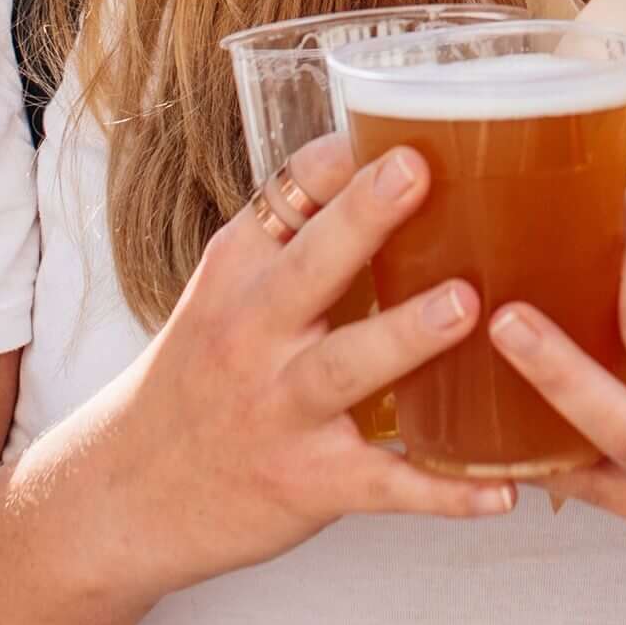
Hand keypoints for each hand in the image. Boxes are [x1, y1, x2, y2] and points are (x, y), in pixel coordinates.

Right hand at [29, 135, 515, 591]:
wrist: (123, 497)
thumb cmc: (194, 383)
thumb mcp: (221, 297)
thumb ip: (291, 243)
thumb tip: (381, 168)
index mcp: (237, 276)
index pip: (286, 198)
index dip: (342, 160)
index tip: (399, 127)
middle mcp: (252, 336)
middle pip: (310, 269)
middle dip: (363, 220)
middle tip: (417, 171)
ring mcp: (279, 411)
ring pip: (345, 368)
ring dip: (405, 335)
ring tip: (464, 306)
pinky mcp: (308, 483)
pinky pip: (384, 485)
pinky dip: (444, 491)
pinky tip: (502, 492)